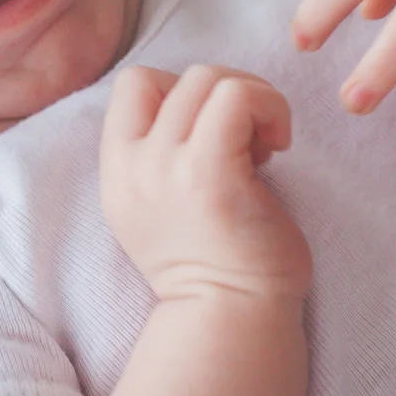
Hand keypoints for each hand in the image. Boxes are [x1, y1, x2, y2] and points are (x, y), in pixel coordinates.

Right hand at [100, 65, 310, 301]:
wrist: (231, 319)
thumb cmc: (217, 266)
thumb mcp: (162, 206)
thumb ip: (163, 156)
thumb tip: (210, 104)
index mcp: (118, 170)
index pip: (134, 84)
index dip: (183, 93)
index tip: (213, 135)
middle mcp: (133, 165)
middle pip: (179, 77)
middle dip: (227, 98)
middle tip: (250, 146)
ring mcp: (167, 167)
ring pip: (209, 78)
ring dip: (251, 100)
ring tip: (263, 149)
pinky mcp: (210, 172)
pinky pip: (239, 96)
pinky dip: (269, 107)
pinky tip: (278, 148)